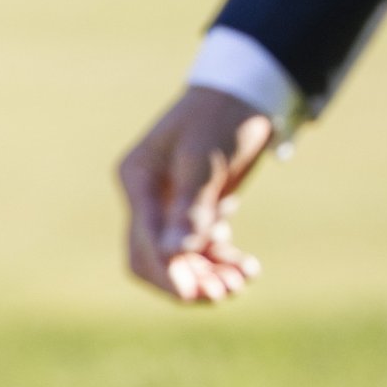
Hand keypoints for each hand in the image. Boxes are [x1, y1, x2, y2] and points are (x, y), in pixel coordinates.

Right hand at [115, 85, 282, 305]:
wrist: (248, 91)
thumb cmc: (222, 116)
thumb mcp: (206, 160)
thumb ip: (191, 207)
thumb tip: (173, 255)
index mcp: (138, 179)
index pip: (142, 241)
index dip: (166, 272)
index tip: (193, 295)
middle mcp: (149, 195)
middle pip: (155, 256)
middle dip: (187, 279)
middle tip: (223, 295)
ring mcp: (172, 202)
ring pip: (181, 255)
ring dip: (208, 273)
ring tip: (242, 282)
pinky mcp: (197, 206)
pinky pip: (202, 244)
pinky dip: (222, 258)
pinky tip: (248, 267)